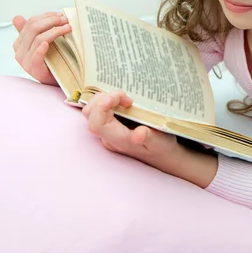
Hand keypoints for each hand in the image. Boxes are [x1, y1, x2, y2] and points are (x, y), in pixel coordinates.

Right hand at [12, 12, 71, 84]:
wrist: (58, 79)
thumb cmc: (52, 60)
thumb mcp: (43, 42)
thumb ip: (35, 30)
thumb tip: (17, 17)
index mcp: (20, 42)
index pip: (31, 23)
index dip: (46, 16)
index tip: (60, 15)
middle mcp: (19, 51)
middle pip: (34, 28)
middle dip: (52, 21)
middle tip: (66, 20)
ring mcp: (26, 61)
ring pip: (38, 39)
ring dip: (55, 31)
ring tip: (67, 28)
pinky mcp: (35, 70)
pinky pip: (36, 57)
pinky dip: (41, 49)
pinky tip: (48, 44)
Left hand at [83, 90, 217, 186]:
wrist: (161, 155)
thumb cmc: (161, 148)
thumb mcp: (161, 143)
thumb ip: (150, 138)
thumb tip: (139, 134)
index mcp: (118, 140)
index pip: (97, 124)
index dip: (102, 106)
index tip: (123, 97)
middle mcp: (108, 136)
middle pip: (90, 115)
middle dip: (103, 98)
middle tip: (126, 97)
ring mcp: (107, 131)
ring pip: (92, 111)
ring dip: (104, 98)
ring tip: (125, 99)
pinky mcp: (110, 125)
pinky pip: (99, 110)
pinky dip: (107, 100)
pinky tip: (122, 100)